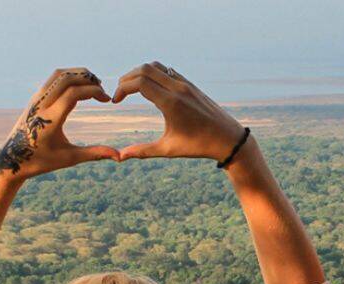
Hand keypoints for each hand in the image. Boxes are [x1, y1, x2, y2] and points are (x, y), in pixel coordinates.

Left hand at [0, 68, 118, 179]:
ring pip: (59, 74)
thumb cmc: (41, 161)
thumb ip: (94, 154)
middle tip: (102, 90)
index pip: (73, 93)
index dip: (94, 92)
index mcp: (50, 120)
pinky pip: (53, 79)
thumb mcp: (69, 158)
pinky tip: (80, 89)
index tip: (106, 100)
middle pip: (67, 78)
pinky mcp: (34, 98)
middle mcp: (41, 105)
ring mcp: (36, 99)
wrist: (12, 159)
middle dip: (88, 79)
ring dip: (78, 75)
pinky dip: (69, 78)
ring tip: (93, 86)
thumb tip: (119, 156)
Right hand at [111, 62, 245, 159]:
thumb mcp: (168, 150)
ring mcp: (185, 84)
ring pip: (156, 66)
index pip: (140, 82)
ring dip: (140, 73)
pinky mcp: (191, 85)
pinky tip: (148, 88)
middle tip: (119, 93)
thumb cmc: (198, 146)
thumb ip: (143, 151)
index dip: (122, 88)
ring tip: (131, 89)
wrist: (228, 138)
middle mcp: (178, 88)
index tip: (115, 101)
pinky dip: (153, 74)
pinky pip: (167, 71)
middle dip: (127, 78)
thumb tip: (120, 157)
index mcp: (171, 103)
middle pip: (144, 69)